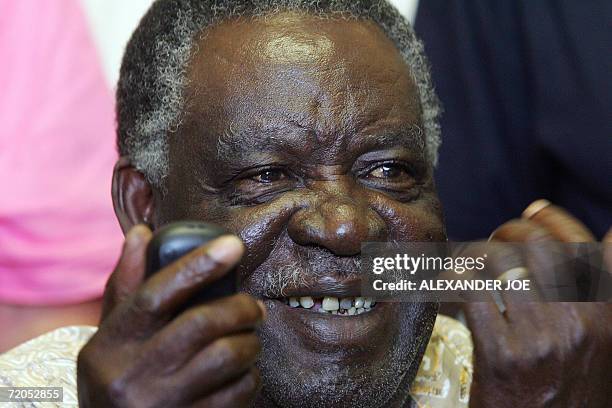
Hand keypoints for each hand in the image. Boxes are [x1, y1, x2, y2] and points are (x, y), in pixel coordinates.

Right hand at [77, 225, 265, 407]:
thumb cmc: (119, 379)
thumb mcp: (111, 337)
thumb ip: (127, 286)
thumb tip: (142, 233)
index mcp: (108, 346)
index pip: (154, 295)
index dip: (197, 265)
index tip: (232, 245)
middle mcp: (129, 377)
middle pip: (200, 324)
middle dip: (239, 307)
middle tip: (253, 307)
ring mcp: (160, 405)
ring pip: (226, 357)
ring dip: (249, 342)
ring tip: (249, 339)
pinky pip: (237, 393)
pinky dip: (250, 378)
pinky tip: (243, 374)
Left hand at [467, 200, 611, 407]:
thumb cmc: (570, 395)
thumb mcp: (601, 344)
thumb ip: (603, 295)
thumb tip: (610, 235)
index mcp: (606, 318)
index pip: (585, 246)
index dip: (555, 220)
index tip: (534, 210)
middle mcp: (579, 325)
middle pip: (538, 246)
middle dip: (511, 232)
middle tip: (494, 241)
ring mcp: (540, 341)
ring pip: (502, 262)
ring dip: (477, 253)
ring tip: (468, 262)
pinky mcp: (501, 357)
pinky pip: (471, 293)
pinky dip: (454, 280)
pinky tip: (449, 285)